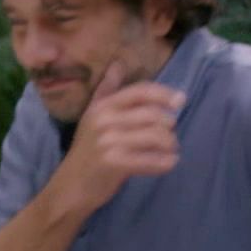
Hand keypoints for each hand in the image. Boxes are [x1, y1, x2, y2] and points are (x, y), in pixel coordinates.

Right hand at [51, 62, 184, 214]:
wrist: (69, 187)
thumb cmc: (86, 152)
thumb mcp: (91, 117)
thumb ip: (106, 91)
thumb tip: (117, 63)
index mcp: (102, 107)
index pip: (140, 92)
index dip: (164, 94)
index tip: (180, 101)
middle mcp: (104, 121)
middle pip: (152, 114)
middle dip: (169, 125)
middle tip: (170, 137)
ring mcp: (108, 142)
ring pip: (155, 136)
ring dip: (170, 145)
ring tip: (171, 150)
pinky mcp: (114, 163)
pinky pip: (151, 160)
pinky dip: (165, 162)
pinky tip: (168, 163)